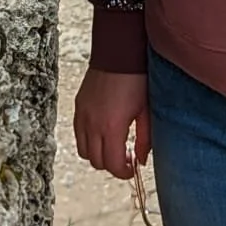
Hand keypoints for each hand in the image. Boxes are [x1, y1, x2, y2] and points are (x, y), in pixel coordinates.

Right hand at [73, 65, 151, 181]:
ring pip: (83, 151)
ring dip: (98, 155)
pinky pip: (78, 135)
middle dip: (111, 165)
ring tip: (113, 146)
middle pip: (97, 162)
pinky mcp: (78, 107)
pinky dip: (88, 141)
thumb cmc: (137, 80)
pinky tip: (103, 133)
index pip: (112, 164)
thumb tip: (141, 161)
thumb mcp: (146, 111)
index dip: (123, 172)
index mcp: (112, 127)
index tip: (132, 168)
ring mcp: (82, 116)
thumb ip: (145, 140)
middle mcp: (93, 124)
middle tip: (125, 158)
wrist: (118, 53)